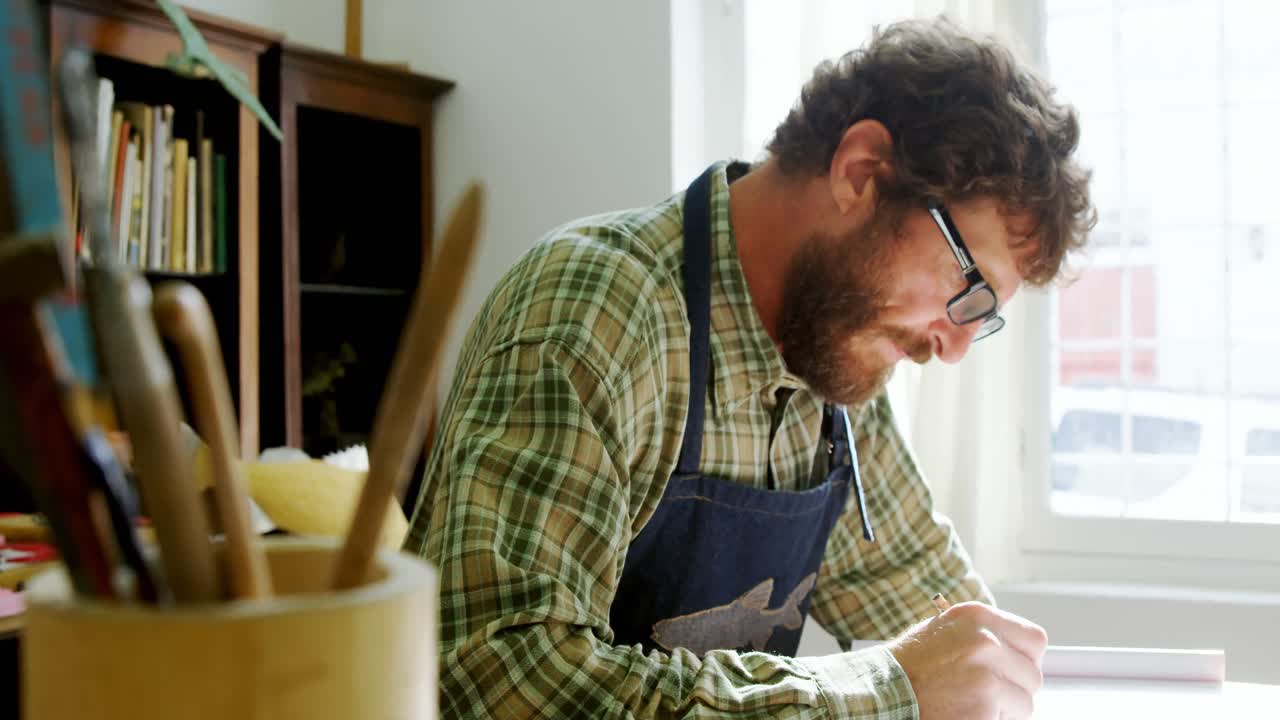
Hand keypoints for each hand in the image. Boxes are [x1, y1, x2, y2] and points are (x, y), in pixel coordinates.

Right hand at [886, 602, 1047, 719]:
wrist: (885, 690)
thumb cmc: (911, 664)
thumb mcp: (946, 630)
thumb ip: (983, 634)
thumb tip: (1015, 650)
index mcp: (978, 618)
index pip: (1035, 640)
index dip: (1026, 659)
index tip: (1014, 669)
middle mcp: (986, 642)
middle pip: (1033, 675)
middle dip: (1016, 688)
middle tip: (990, 693)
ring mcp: (986, 676)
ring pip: (1025, 702)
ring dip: (1005, 708)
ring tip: (973, 702)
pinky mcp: (983, 707)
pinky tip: (965, 712)